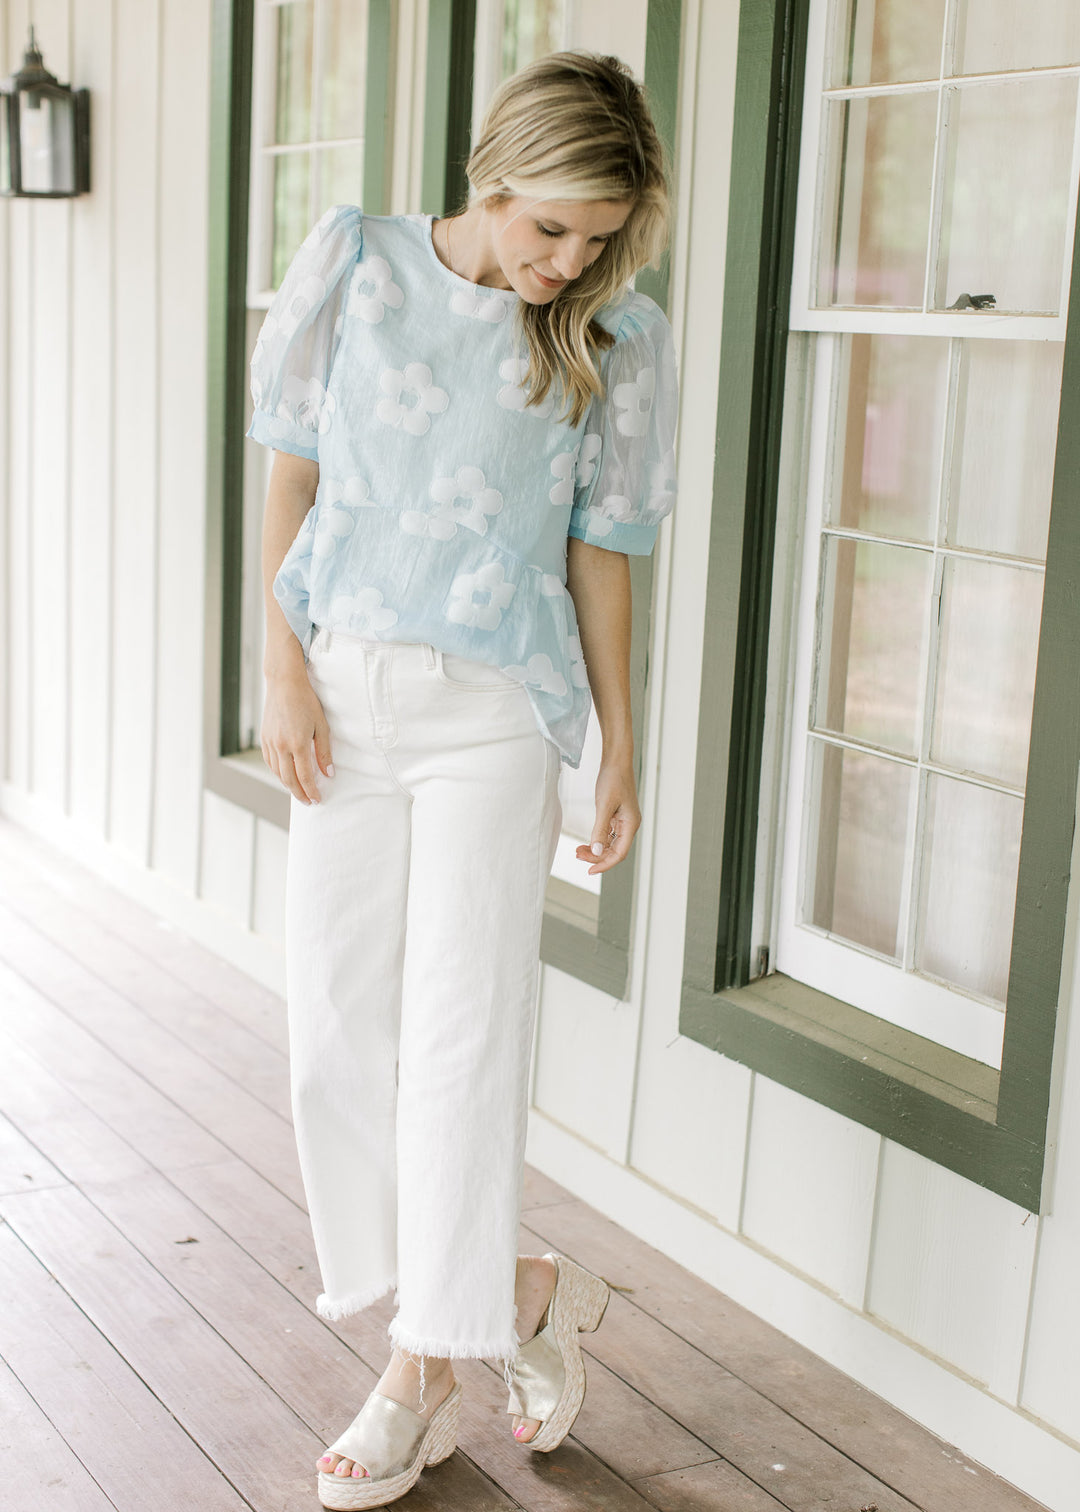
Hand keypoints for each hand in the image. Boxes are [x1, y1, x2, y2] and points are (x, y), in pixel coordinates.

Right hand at [261, 668, 333, 804]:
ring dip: (288, 785)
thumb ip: (324, 752)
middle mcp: (281, 746)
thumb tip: (329, 773)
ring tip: (299, 791)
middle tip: (308, 802)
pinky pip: (270, 762)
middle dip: (299, 793)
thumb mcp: (321, 726)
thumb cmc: (306, 702)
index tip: (317, 799)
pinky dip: (278, 772)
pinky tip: (285, 775)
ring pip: (277, 772)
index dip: (311, 791)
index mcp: (297, 743)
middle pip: (289, 779)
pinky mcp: (264, 738)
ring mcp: (270, 742)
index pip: (304, 776)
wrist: (284, 684)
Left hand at [575, 758, 640, 874]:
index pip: (619, 853)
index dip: (604, 864)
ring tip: (578, 851)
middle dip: (597, 857)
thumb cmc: (613, 779)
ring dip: (595, 849)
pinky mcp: (617, 815)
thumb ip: (600, 829)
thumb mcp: (604, 805)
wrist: (616, 761)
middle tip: (577, 856)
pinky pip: (608, 834)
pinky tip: (586, 842)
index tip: (589, 870)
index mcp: (631, 824)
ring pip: (610, 844)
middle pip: (614, 851)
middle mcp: (629, 825)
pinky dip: (597, 840)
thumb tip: (596, 851)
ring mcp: (624, 821)